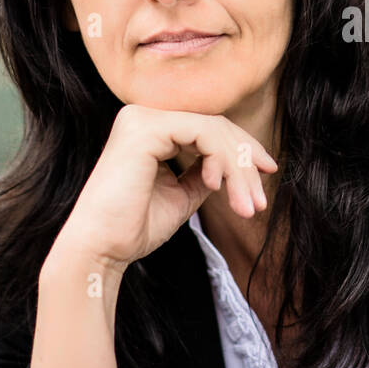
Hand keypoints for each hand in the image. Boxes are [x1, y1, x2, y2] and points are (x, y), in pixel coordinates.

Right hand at [56, 105, 277, 268]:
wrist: (101, 251)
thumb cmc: (134, 228)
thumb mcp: (182, 196)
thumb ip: (204, 174)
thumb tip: (233, 165)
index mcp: (149, 129)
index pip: (208, 129)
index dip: (242, 150)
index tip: (267, 173)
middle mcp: (143, 116)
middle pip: (215, 126)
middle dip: (246, 163)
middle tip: (261, 200)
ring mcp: (142, 118)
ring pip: (214, 130)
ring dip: (239, 170)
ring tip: (247, 206)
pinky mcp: (144, 128)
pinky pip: (202, 133)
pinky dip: (220, 160)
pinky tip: (218, 188)